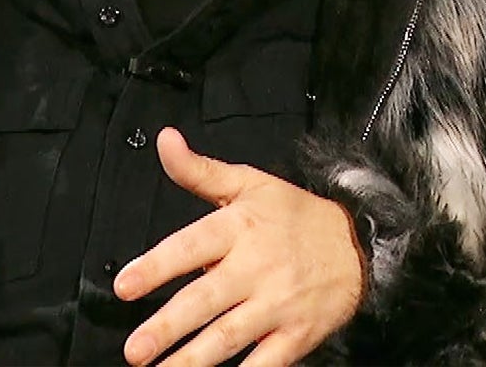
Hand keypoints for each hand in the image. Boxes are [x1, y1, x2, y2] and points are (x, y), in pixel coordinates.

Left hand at [114, 129, 362, 366]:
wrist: (361, 245)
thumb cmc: (296, 215)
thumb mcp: (248, 183)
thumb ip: (199, 170)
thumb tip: (164, 140)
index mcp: (239, 229)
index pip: (189, 248)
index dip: (155, 267)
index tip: (124, 286)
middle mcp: (256, 268)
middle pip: (205, 300)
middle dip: (167, 327)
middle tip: (134, 349)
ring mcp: (278, 304)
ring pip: (229, 336)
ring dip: (192, 359)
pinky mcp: (297, 334)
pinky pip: (267, 362)